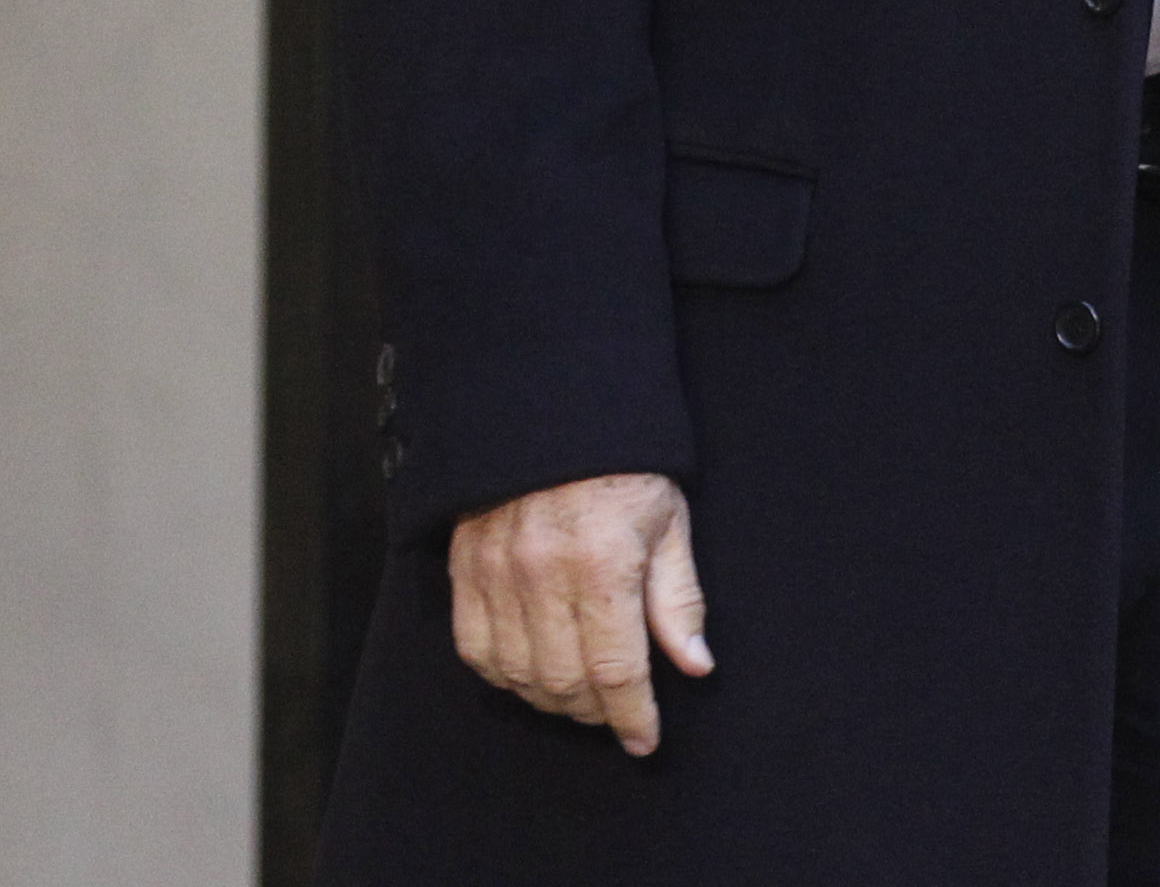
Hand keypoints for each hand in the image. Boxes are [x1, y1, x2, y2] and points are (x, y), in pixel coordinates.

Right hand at [447, 472, 710, 755]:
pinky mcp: (464, 573)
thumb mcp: (669, 523)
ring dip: (552, 700)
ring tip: (583, 698)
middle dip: (597, 712)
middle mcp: (542, 578)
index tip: (645, 741)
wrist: (552, 417)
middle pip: (565, 681)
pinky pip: (476, 651)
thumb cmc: (624, 469)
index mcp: (602, 566)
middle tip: (619, 714)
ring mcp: (496, 577)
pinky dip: (505, 677)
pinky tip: (532, 676)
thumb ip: (678, 599)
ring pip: (518, 675)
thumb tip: (694, 666)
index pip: (616, 668)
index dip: (632, 715)